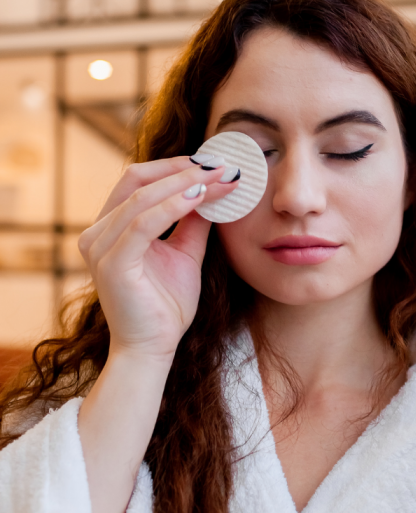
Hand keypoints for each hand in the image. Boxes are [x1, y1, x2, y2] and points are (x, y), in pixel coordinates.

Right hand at [78, 156, 239, 362]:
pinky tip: (201, 197)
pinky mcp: (110, 262)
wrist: (153, 349)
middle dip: (182, 168)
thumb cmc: (166, 306)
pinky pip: (143, 223)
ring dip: (186, 183)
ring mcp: (99, 246)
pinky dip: (174, 206)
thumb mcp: (185, 253)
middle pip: (136, 179)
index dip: (176, 166)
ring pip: (142, 196)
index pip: (139, 180)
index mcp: (110, 227)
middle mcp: (97, 232)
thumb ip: (192, 221)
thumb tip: (212, 188)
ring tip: (219, 177)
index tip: (215, 163)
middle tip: (221, 165)